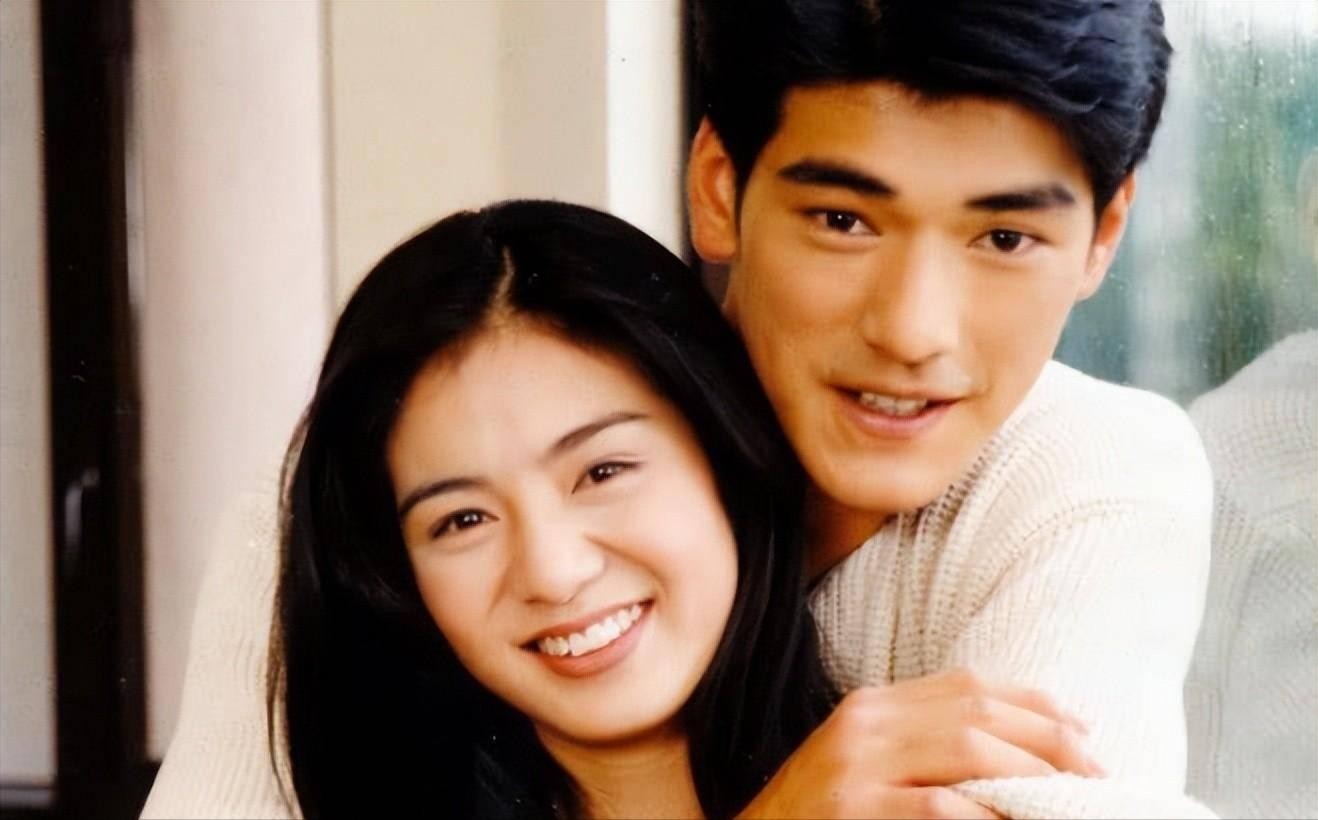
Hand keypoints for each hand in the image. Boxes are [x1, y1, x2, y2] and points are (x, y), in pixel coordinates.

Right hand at [737, 668, 1103, 818]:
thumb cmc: (820, 813)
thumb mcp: (866, 762)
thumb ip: (924, 744)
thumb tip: (1016, 750)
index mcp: (872, 705)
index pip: (968, 684)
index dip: (1034, 703)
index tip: (1083, 730)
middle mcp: (865, 722)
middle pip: (976, 712)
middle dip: (1048, 741)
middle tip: (1094, 774)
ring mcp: (855, 765)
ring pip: (966, 750)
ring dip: (1029, 776)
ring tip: (1064, 800)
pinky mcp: (853, 809)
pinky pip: (937, 806)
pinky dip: (984, 816)